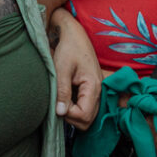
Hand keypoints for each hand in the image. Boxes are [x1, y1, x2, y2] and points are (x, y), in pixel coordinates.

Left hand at [50, 8, 100, 128]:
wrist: (74, 35)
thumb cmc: (68, 48)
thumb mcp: (61, 69)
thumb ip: (62, 91)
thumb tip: (60, 112)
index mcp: (93, 86)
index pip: (85, 115)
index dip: (69, 115)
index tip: (58, 105)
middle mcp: (98, 91)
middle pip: (88, 120)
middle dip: (71, 118)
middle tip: (58, 106)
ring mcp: (95, 92)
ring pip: (87, 117)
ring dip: (73, 115)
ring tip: (61, 102)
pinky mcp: (90, 91)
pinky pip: (85, 108)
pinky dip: (75, 109)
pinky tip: (65, 99)